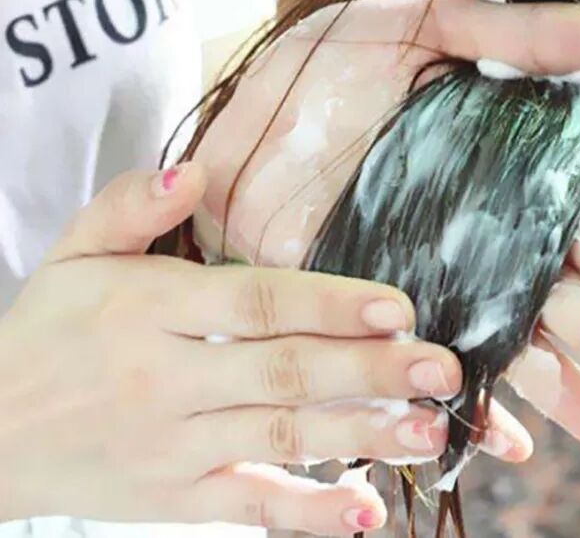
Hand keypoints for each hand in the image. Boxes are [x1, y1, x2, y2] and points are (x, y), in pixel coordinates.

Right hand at [0, 163, 530, 535]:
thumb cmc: (41, 334)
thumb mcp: (71, 254)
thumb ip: (132, 205)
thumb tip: (198, 169)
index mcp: (147, 308)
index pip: (255, 302)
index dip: (330, 304)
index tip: (400, 307)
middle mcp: (165, 378)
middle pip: (283, 372)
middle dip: (369, 371)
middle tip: (443, 368)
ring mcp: (171, 445)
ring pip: (279, 439)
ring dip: (360, 437)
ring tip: (428, 431)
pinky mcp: (172, 498)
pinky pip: (248, 508)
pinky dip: (307, 513)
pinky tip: (366, 511)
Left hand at [190, 0, 579, 447]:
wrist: (246, 94)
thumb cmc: (342, 55)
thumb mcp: (441, 27)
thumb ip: (528, 38)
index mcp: (494, 177)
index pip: (572, 232)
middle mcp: (461, 237)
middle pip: (542, 298)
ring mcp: (412, 278)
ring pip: (490, 342)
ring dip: (545, 388)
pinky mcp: (355, 311)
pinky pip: (412, 368)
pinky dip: (455, 403)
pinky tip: (497, 439)